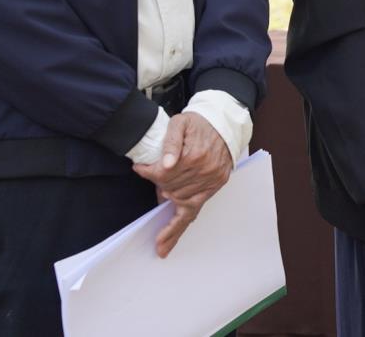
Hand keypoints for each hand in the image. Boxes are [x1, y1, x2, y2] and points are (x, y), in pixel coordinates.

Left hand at [132, 113, 233, 256]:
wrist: (224, 123)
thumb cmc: (200, 123)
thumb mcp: (180, 123)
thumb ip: (170, 142)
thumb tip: (165, 164)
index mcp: (194, 156)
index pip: (162, 173)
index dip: (148, 172)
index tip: (140, 168)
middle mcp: (204, 171)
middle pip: (170, 190)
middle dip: (158, 188)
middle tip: (154, 185)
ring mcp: (211, 180)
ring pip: (181, 204)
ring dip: (167, 208)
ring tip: (157, 213)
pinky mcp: (216, 185)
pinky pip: (195, 210)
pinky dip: (179, 226)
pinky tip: (167, 240)